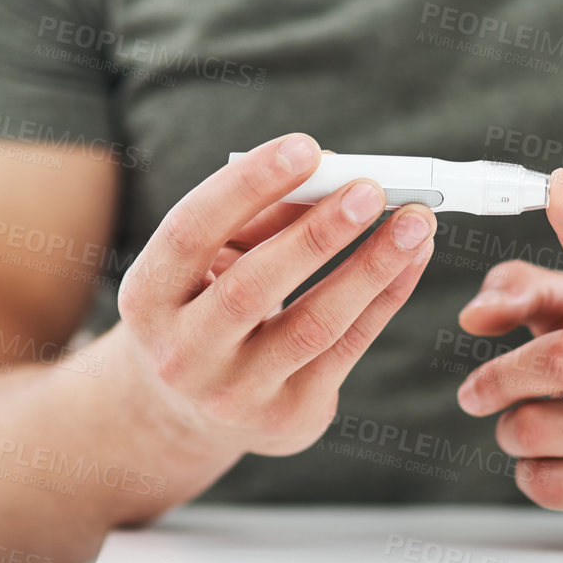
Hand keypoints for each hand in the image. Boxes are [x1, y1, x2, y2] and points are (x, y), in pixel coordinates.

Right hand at [116, 133, 435, 461]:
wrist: (188, 411)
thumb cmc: (205, 307)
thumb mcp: (210, 261)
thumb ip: (259, 215)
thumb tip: (332, 170)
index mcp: (147, 297)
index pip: (190, 232)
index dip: (247, 187)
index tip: (306, 147)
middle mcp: (183, 353)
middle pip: (253, 286)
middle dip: (319, 233)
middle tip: (372, 190)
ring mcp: (235, 392)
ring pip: (313, 325)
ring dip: (371, 268)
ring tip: (415, 223)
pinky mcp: (287, 416)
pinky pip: (347, 349)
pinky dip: (385, 299)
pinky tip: (412, 260)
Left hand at [454, 169, 562, 546]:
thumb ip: (530, 294)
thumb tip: (475, 313)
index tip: (559, 187)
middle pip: (558, 360)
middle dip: (498, 377)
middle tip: (474, 392)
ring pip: (537, 429)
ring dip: (512, 431)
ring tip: (533, 428)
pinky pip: (548, 482)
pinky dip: (532, 473)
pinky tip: (560, 464)